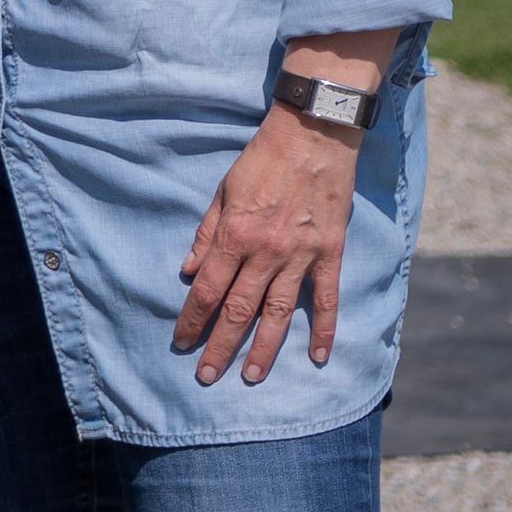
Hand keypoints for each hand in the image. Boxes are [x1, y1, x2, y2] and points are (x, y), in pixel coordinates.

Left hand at [175, 105, 363, 383]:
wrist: (313, 134)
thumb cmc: (263, 159)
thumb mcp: (223, 190)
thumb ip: (207, 233)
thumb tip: (188, 272)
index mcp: (235, 235)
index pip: (208, 289)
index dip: (193, 319)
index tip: (182, 343)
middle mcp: (266, 252)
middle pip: (239, 309)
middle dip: (221, 345)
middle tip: (207, 376)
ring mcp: (301, 255)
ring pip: (279, 313)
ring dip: (264, 349)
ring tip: (251, 377)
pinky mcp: (330, 253)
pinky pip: (327, 298)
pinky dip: (324, 329)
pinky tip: (317, 357)